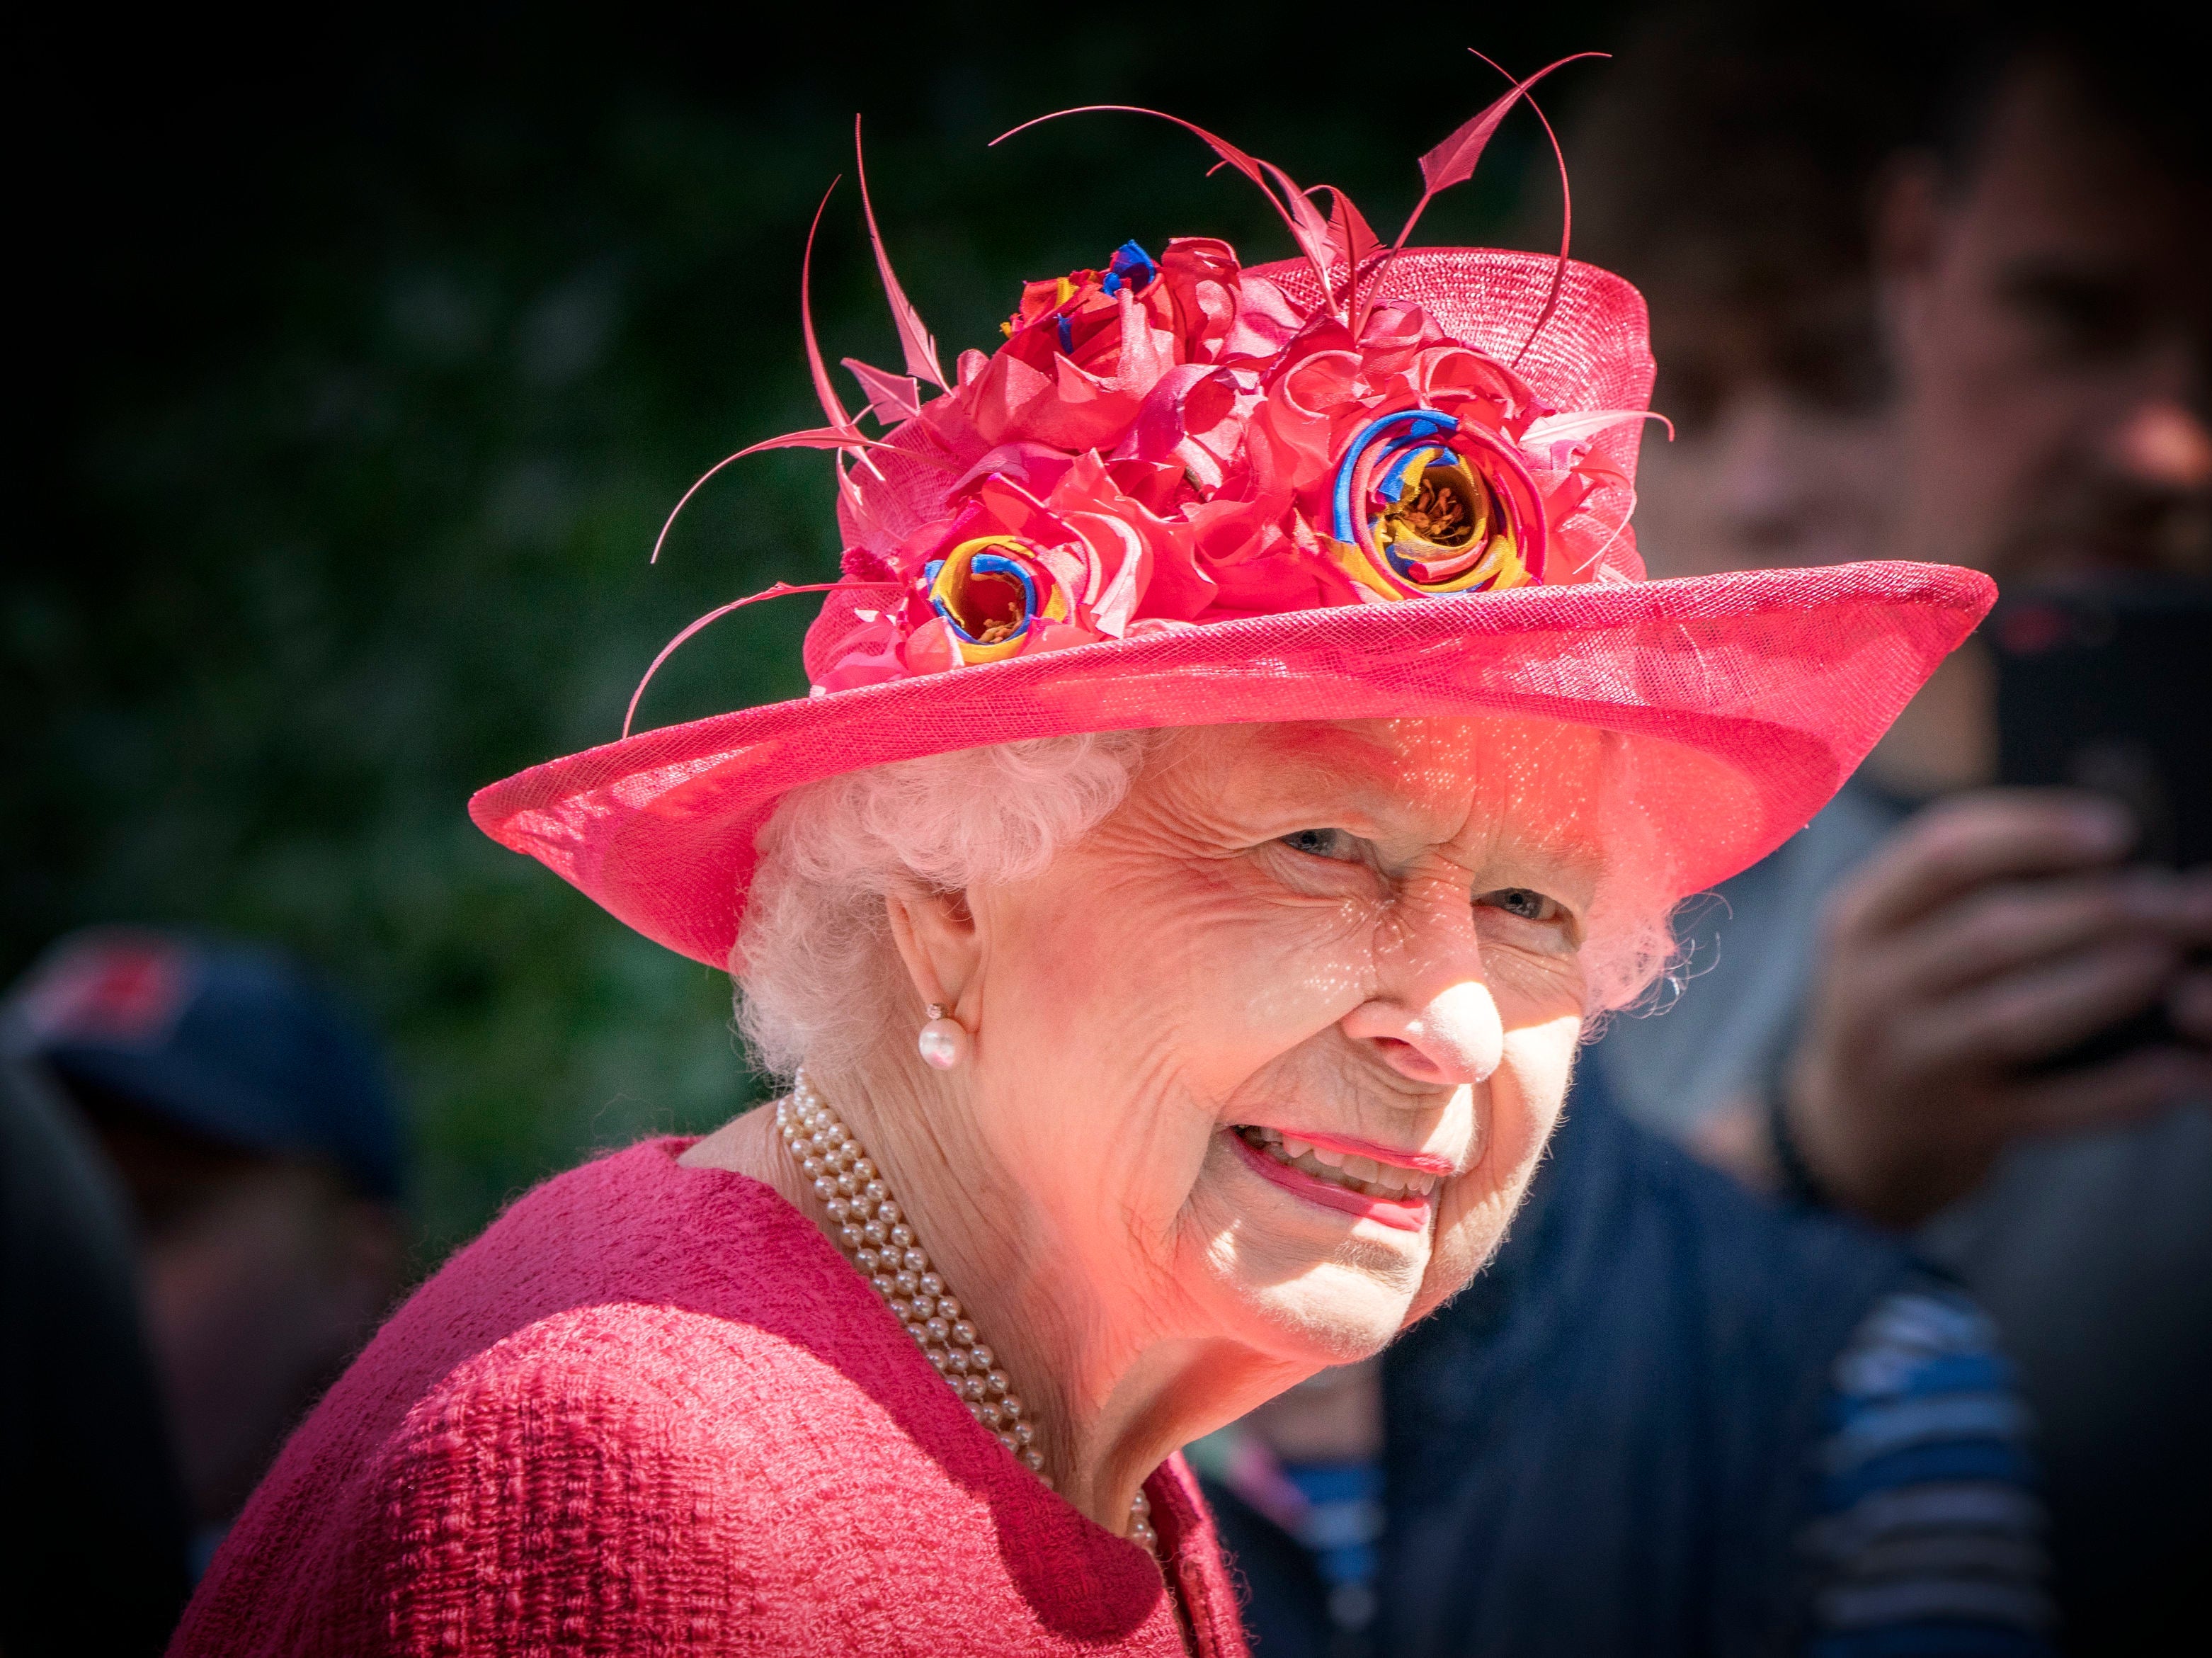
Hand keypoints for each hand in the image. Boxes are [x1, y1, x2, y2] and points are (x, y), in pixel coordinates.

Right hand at [1782, 790, 2211, 1226]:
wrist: (1846, 1134)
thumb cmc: (1900, 1010)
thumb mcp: (1893, 940)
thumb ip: (1963, 892)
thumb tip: (2110, 855)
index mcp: (1860, 920)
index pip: (1942, 852)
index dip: (2036, 832)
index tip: (2119, 830)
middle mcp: (1872, 988)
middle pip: (1989, 930)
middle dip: (2098, 908)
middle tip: (2179, 900)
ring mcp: (1908, 1063)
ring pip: (2016, 1016)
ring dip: (2106, 983)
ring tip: (2174, 959)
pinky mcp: (1954, 1129)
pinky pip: (2052, 1108)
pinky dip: (2124, 1091)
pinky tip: (2185, 1071)